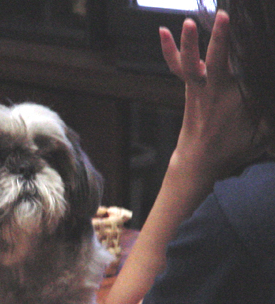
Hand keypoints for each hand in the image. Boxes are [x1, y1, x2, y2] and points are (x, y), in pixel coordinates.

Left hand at [160, 11, 259, 180]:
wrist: (197, 162)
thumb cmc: (231, 149)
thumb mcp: (262, 132)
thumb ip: (271, 112)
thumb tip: (272, 98)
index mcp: (235, 100)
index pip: (249, 70)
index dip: (257, 55)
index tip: (261, 35)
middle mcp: (214, 91)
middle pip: (216, 61)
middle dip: (220, 38)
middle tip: (225, 15)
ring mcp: (198, 88)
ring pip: (190, 63)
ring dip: (188, 42)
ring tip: (188, 21)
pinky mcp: (189, 87)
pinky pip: (178, 66)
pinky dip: (170, 50)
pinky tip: (164, 31)